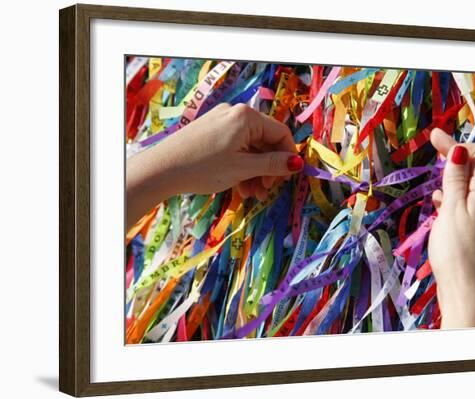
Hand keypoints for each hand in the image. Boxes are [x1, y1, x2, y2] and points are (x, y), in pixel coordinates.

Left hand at [126, 103, 302, 229]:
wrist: (161, 170)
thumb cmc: (204, 168)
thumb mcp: (243, 168)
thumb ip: (273, 165)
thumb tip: (298, 163)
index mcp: (246, 117)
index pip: (280, 133)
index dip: (287, 157)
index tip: (286, 178)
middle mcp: (235, 114)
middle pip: (265, 141)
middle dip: (268, 168)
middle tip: (266, 191)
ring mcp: (221, 122)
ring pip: (249, 148)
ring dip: (254, 172)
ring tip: (251, 194)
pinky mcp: (210, 132)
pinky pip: (235, 148)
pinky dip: (240, 167)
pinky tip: (239, 187)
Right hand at [428, 128, 474, 327]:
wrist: (467, 290)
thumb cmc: (457, 250)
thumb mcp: (452, 210)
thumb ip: (455, 179)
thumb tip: (458, 150)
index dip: (455, 143)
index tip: (433, 135)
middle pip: (474, 167)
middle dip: (454, 154)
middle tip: (433, 143)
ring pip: (468, 185)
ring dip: (451, 176)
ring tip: (434, 173)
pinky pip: (464, 203)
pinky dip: (451, 196)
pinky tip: (438, 202)